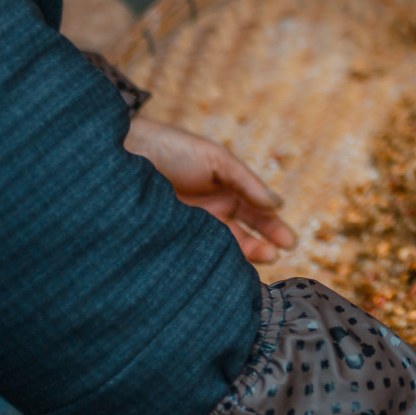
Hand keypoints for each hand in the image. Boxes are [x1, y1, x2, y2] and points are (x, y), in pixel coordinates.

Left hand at [125, 118, 297, 263]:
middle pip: (244, 234)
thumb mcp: (217, 159)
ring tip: (258, 260)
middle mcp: (213, 211)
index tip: (289, 242)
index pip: (257, 214)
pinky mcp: (172, 239)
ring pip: (224, 247)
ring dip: (243, 254)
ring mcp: (193, 227)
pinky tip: (225, 265)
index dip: (274, 228)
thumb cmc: (173, 149)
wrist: (126, 152)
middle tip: (276, 255)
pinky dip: (213, 262)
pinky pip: (197, 254)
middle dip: (262, 245)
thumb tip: (278, 204)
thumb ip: (247, 182)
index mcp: (228, 190)